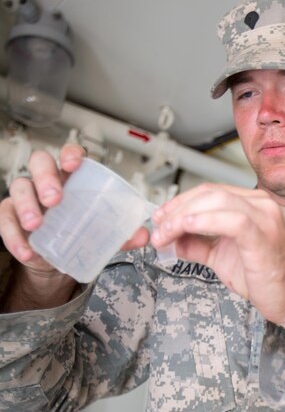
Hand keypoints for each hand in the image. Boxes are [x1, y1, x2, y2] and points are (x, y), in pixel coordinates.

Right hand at [0, 144, 148, 272]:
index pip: (70, 154)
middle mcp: (47, 182)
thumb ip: (123, 233)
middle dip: (46, 177)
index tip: (74, 163)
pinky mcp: (11, 217)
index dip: (71, 153)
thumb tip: (143, 234)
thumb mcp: (102, 233)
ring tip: (37, 225)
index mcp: (72, 179)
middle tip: (55, 199)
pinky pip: (6, 220)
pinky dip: (14, 236)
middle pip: (40, 163)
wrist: (58, 259)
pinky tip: (27, 250)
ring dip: (27, 206)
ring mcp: (27, 198)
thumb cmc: (79, 232)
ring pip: (19, 188)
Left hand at [151, 184, 284, 339]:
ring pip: (217, 201)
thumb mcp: (221, 257)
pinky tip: (186, 229)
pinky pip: (231, 219)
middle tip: (158, 228)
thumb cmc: (264, 279)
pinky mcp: (264, 235)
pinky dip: (204, 221)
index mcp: (252, 205)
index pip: (209, 192)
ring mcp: (264, 218)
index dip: (180, 202)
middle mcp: (261, 205)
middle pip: (210, 192)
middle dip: (177, 208)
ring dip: (184, 215)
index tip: (160, 218)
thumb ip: (197, 245)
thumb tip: (171, 238)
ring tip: (166, 233)